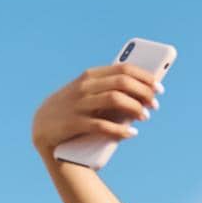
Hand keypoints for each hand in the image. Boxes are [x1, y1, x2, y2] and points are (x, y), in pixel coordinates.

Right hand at [31, 63, 161, 157]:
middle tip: (155, 104)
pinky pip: (103, 126)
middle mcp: (84, 86)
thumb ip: (108, 90)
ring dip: (135, 108)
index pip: (123, 69)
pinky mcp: (74, 123)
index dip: (145, 77)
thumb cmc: (73, 110)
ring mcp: (78, 104)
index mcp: (90, 76)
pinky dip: (120, 130)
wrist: (42, 128)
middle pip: (122, 83)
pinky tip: (131, 133)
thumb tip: (142, 93)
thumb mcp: (87, 94)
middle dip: (143, 92)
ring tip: (145, 116)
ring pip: (115, 100)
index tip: (159, 87)